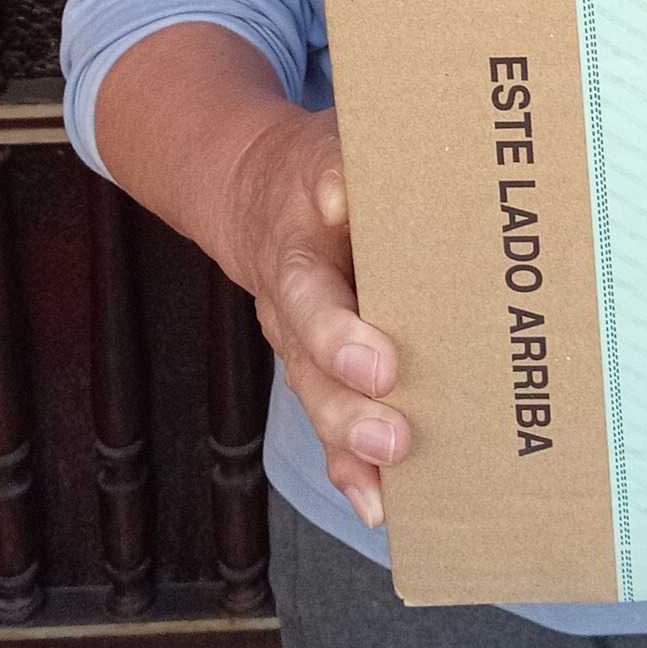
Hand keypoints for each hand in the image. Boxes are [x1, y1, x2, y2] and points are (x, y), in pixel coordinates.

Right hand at [229, 105, 407, 532]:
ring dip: (350, 433)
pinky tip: (376, 504)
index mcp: (300, 234)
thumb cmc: (325, 168)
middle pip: (309, 343)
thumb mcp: (338, 143)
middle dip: (347, 383)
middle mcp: (291, 291)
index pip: (310, 277)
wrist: (254, 190)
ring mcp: (296, 336)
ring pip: (315, 391)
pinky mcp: (314, 372)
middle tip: (391, 414)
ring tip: (389, 459)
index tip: (373, 356)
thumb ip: (351, 165)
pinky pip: (327, 425)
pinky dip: (350, 471)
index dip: (337, 318)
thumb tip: (364, 188)